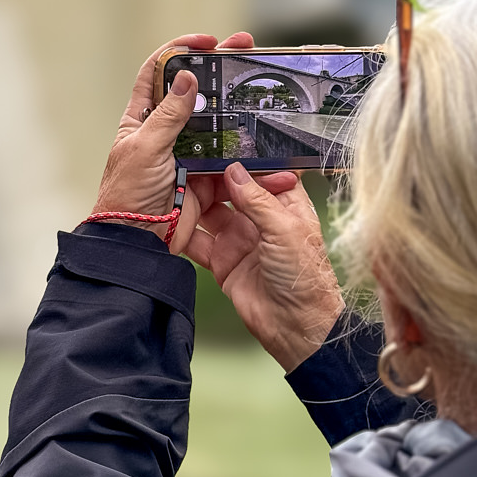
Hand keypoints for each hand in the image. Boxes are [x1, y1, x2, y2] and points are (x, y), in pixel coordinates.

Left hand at [91, 31, 254, 255]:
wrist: (139, 242)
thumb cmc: (128, 194)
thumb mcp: (145, 149)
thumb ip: (168, 116)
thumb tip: (185, 76)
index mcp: (141, 120)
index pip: (157, 73)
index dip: (178, 51)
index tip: (205, 41)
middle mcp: (164, 132)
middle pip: (193, 92)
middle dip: (217, 70)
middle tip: (243, 49)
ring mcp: (186, 153)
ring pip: (215, 122)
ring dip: (235, 104)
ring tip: (258, 84)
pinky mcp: (204, 175)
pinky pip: (227, 156)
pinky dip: (244, 146)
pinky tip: (261, 132)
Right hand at [184, 162, 344, 370]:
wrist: (295, 326)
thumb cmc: (306, 278)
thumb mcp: (284, 229)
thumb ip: (257, 199)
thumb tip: (235, 171)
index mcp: (285, 206)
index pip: (260, 175)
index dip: (241, 163)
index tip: (218, 150)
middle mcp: (260, 220)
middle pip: (230, 191)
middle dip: (210, 180)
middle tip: (189, 166)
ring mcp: (239, 240)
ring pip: (210, 213)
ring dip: (194, 203)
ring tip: (175, 187)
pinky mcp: (222, 262)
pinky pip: (199, 242)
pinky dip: (184, 232)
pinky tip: (171, 220)